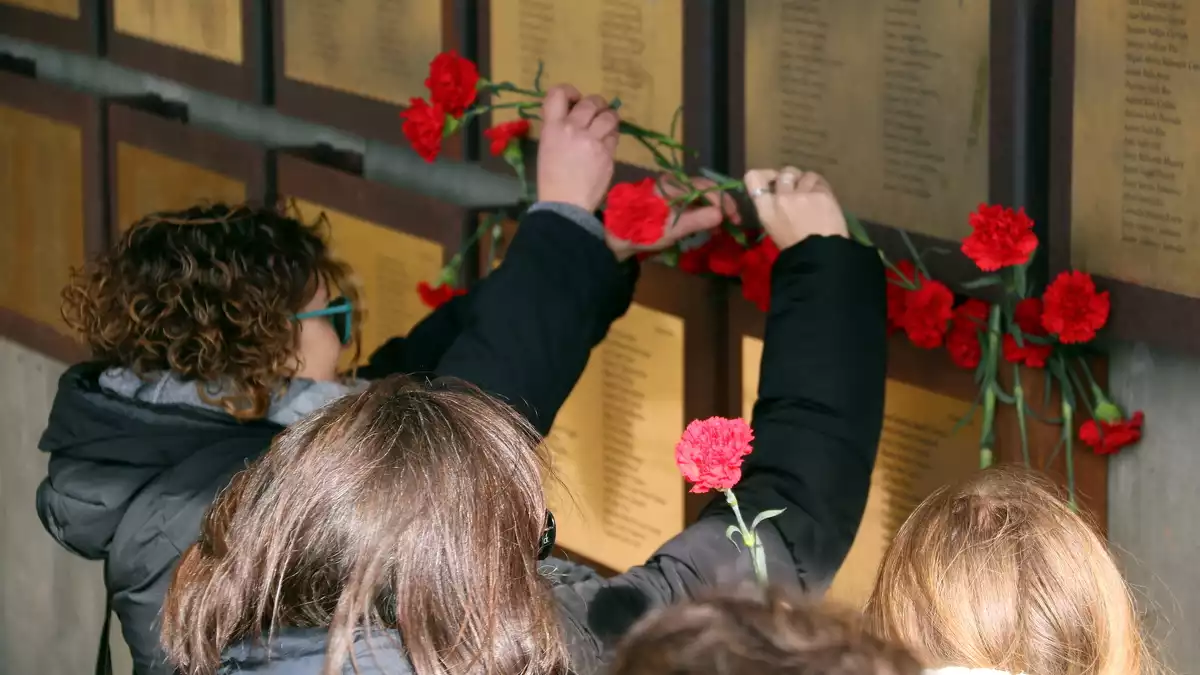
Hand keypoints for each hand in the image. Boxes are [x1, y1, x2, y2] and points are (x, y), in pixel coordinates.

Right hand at [537, 85, 619, 212]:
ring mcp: (593, 141)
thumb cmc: (551, 179)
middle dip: (595, 104)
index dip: (569, 91)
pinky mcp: (608, 154)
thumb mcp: (547, 147)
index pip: (558, 93)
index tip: (574, 99)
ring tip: (606, 124)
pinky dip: (612, 136)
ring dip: (609, 117)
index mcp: (553, 127)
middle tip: (595, 112)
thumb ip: (559, 128)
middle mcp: (573, 129)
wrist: (565, 204)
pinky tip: (607, 143)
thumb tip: (574, 116)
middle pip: (591, 102)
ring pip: (609, 116)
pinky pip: (614, 136)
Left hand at [605, 175, 740, 260]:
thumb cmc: (644, 231)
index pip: (708, 188)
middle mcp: (674, 182)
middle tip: (734, 222)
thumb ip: (697, 220)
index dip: (724, 203)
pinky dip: (703, 210)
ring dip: (714, 208)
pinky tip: (708, 224)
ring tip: (721, 226)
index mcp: (674, 185)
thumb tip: (720, 214)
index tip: (734, 220)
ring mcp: (671, 190)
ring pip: (701, 194)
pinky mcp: (669, 198)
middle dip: (722, 204)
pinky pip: (692, 200)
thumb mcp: (672, 229)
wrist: (618, 236)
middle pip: (707, 188)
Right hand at [743, 167, 846, 250]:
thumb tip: (778, 194)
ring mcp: (802, 194)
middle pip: (784, 173)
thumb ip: (772, 208)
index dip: (763, 175)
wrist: (820, 255)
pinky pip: (820, 182)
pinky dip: (821, 187)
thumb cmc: (794, 248)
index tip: (772, 180)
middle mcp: (781, 198)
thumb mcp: (773, 228)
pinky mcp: (822, 193)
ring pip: (805, 175)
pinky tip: (823, 199)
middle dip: (791, 178)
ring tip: (813, 195)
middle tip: (797, 189)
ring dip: (808, 183)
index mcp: (766, 209)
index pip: (754, 178)